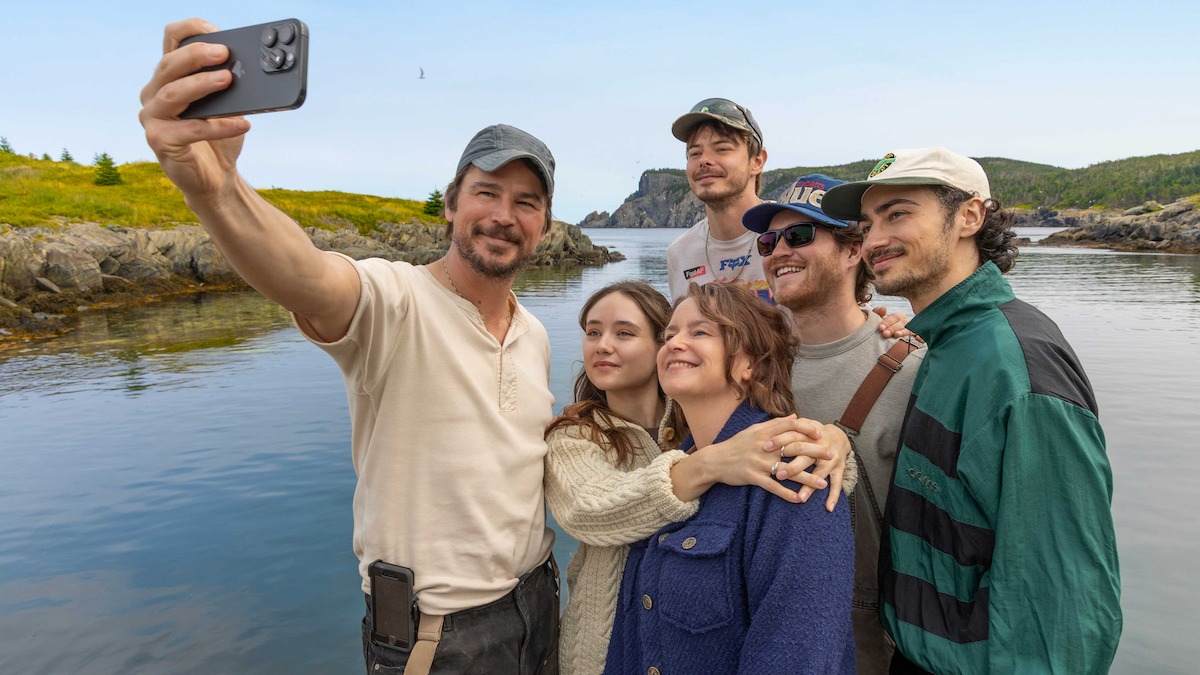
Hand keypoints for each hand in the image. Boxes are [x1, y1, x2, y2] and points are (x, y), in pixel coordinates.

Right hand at [138, 19, 250, 201]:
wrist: (216, 178)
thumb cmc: (219, 137)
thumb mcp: (225, 105)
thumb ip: (226, 84)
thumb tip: (247, 66)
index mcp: (168, 77)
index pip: (171, 41)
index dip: (190, 31)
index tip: (216, 31)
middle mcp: (153, 93)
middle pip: (169, 65)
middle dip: (197, 56)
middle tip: (224, 53)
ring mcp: (152, 117)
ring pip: (173, 93)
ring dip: (202, 84)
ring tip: (228, 79)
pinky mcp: (159, 141)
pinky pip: (190, 130)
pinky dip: (219, 126)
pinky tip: (242, 124)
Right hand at [675, 416, 809, 502]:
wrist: (715, 460)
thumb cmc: (736, 445)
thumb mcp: (754, 430)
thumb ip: (776, 424)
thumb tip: (795, 416)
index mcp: (764, 432)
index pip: (790, 427)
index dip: (807, 429)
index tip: (821, 434)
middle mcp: (763, 446)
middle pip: (793, 448)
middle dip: (814, 453)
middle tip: (831, 456)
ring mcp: (758, 462)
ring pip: (787, 471)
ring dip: (807, 478)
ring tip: (822, 484)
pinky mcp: (753, 477)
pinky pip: (773, 487)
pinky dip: (786, 494)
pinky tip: (798, 500)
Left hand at [763, 419, 850, 510]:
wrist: (839, 436)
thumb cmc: (814, 433)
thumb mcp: (802, 426)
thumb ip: (788, 426)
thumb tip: (769, 425)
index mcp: (809, 436)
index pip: (793, 437)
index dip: (779, 440)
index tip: (765, 447)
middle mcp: (821, 447)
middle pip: (806, 456)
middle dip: (793, 467)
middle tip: (779, 474)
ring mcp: (831, 460)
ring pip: (820, 472)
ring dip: (811, 486)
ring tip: (802, 498)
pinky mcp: (839, 469)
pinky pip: (838, 484)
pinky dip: (834, 497)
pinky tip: (828, 508)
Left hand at [872, 306, 919, 339]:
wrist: (889, 339)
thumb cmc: (884, 327)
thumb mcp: (879, 319)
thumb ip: (878, 312)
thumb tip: (884, 309)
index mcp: (899, 317)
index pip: (894, 317)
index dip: (887, 321)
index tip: (880, 327)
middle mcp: (907, 322)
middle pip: (902, 323)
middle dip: (893, 328)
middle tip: (885, 334)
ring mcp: (913, 330)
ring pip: (910, 329)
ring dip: (904, 332)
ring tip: (897, 335)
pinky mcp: (919, 337)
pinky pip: (922, 337)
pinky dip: (921, 337)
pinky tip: (918, 338)